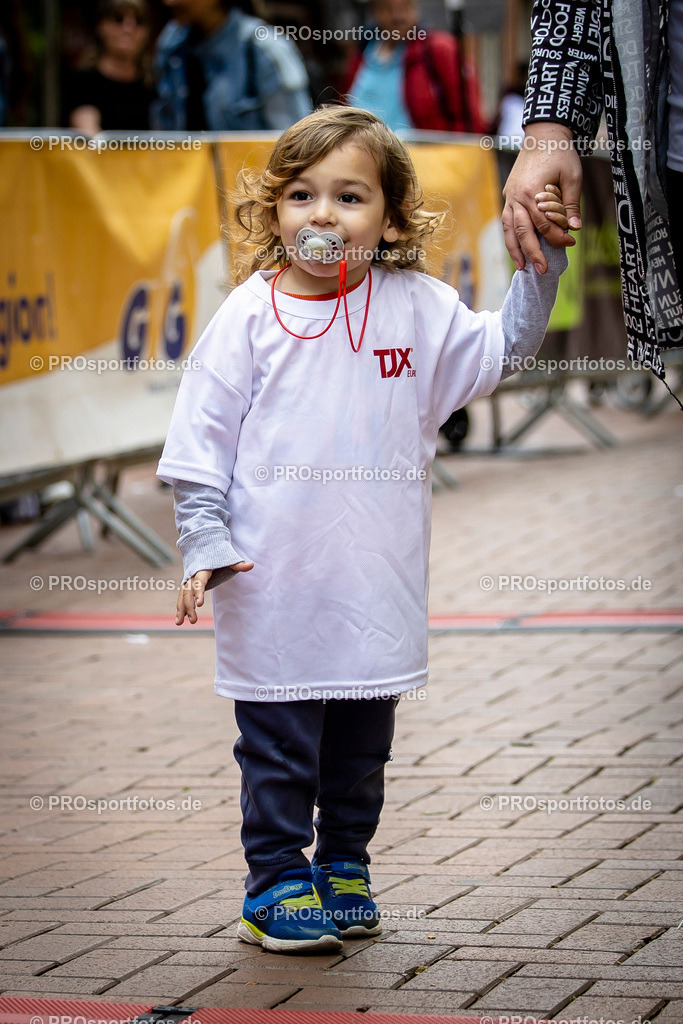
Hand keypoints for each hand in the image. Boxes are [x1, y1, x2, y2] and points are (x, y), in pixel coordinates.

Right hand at [175, 561, 253, 624]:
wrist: (205, 546)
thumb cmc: (219, 555)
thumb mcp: (229, 558)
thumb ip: (238, 564)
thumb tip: (251, 565)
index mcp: (202, 569)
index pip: (199, 582)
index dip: (198, 592)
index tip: (200, 604)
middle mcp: (192, 575)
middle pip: (188, 592)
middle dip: (189, 606)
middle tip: (193, 621)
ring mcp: (188, 580)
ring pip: (182, 595)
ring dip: (180, 609)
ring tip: (178, 623)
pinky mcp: (188, 585)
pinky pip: (182, 597)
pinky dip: (180, 607)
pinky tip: (179, 619)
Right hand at [502, 123, 581, 273]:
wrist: (543, 135)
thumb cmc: (560, 154)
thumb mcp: (572, 176)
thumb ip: (572, 204)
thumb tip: (575, 229)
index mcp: (533, 191)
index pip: (545, 224)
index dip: (558, 236)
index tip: (571, 242)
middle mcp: (517, 197)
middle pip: (524, 232)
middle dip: (533, 253)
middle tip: (543, 269)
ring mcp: (510, 197)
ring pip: (510, 230)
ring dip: (516, 250)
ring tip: (522, 268)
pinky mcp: (509, 196)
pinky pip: (507, 222)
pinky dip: (510, 237)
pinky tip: (516, 250)